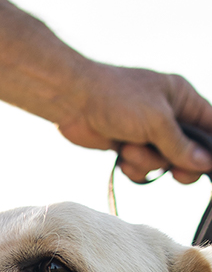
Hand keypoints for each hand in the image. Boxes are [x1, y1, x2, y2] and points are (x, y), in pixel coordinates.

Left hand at [59, 62, 211, 183]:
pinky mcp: (128, 146)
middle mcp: (168, 116)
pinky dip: (133, 167)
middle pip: (190, 152)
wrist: (73, 101)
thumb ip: (181, 146)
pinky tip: (121, 156)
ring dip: (147, 163)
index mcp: (182, 99)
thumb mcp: (156, 122)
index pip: (210, 126)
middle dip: (179, 164)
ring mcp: (148, 133)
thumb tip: (206, 164)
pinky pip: (142, 168)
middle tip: (174, 172)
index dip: (211, 149)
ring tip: (129, 149)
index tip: (208, 167)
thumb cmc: (117, 99)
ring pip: (163, 163)